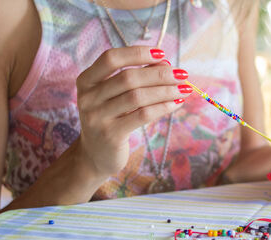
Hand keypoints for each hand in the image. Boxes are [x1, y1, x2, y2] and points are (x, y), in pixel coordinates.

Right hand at [75, 46, 191, 177]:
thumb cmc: (111, 119)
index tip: (162, 54)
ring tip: (184, 89)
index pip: (111, 58)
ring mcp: (97, 117)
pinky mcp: (111, 135)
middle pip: (128, 78)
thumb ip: (135, 78)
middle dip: (159, 74)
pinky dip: (163, 107)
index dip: (137, 53)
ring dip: (165, 90)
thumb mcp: (115, 96)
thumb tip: (165, 63)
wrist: (95, 155)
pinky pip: (142, 115)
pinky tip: (176, 104)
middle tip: (182, 74)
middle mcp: (88, 97)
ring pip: (137, 97)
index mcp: (86, 81)